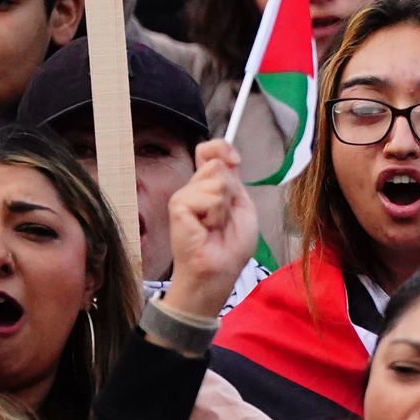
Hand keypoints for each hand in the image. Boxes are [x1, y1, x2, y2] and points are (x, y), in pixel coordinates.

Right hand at [159, 141, 255, 324]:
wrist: (219, 269)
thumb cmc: (230, 244)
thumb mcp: (241, 206)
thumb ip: (232, 180)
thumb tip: (227, 156)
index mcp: (209, 184)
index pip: (210, 150)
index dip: (222, 149)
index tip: (235, 161)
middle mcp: (193, 187)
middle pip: (217, 165)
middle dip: (231, 192)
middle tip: (224, 217)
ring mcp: (183, 196)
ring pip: (216, 181)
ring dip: (224, 207)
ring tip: (215, 225)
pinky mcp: (178, 207)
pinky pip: (209, 198)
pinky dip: (216, 215)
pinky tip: (206, 229)